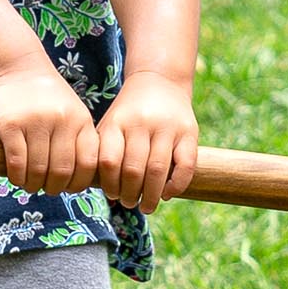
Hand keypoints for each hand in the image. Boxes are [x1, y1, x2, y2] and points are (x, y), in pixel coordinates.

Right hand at [0, 58, 100, 193]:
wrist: (18, 67)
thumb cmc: (47, 96)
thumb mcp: (73, 112)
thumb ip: (79, 140)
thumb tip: (81, 180)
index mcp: (81, 121)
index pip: (88, 164)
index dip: (79, 183)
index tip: (69, 187)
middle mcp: (62, 121)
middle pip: (61, 171)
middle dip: (54, 188)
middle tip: (47, 189)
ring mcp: (36, 122)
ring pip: (38, 169)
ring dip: (33, 185)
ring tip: (30, 185)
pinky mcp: (11, 124)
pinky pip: (17, 161)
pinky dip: (17, 176)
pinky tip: (16, 177)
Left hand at [95, 74, 198, 210]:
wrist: (159, 82)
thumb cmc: (128, 115)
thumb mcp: (110, 125)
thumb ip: (102, 154)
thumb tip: (97, 194)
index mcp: (117, 122)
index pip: (109, 161)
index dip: (110, 185)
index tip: (112, 195)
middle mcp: (141, 123)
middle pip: (134, 170)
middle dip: (130, 195)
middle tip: (129, 203)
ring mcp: (167, 126)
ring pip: (158, 170)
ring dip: (151, 196)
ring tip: (147, 206)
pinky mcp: (189, 131)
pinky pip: (186, 165)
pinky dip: (176, 185)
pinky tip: (167, 194)